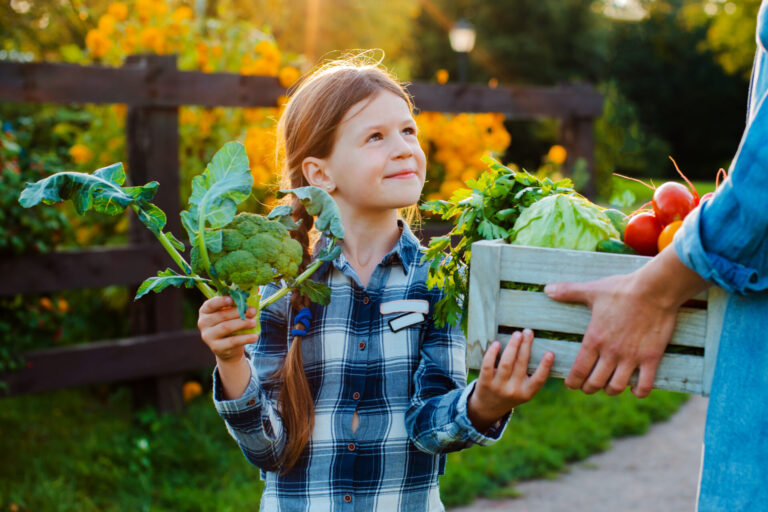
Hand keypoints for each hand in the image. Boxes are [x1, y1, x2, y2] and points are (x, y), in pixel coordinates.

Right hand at [197, 295, 258, 362]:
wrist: (228, 348)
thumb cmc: (230, 324)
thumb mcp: (232, 313)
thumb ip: (238, 302)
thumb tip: (257, 291)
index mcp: (205, 311)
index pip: (210, 304)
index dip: (221, 301)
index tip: (232, 299)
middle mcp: (203, 323)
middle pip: (221, 316)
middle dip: (238, 312)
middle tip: (253, 311)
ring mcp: (208, 336)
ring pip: (226, 327)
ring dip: (242, 324)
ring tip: (254, 322)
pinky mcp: (216, 347)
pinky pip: (232, 341)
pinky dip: (245, 338)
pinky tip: (255, 336)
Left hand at [467, 329, 553, 431]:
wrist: (488, 408)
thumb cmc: (510, 392)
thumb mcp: (523, 390)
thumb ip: (530, 375)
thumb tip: (535, 347)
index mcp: (526, 393)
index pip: (538, 379)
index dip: (545, 366)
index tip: (550, 352)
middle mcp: (513, 390)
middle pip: (521, 365)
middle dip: (526, 346)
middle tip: (529, 332)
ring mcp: (498, 387)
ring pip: (506, 363)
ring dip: (512, 346)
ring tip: (517, 334)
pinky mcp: (484, 383)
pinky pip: (488, 365)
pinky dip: (492, 353)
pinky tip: (497, 343)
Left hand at [544, 247, 708, 397]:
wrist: (655, 289)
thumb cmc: (622, 289)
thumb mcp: (592, 290)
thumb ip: (568, 292)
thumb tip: (547, 289)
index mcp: (594, 339)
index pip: (578, 371)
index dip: (573, 382)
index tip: (571, 384)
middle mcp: (611, 352)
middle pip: (594, 383)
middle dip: (588, 388)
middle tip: (588, 387)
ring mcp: (631, 357)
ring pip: (616, 387)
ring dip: (611, 391)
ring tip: (609, 387)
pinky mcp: (651, 358)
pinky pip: (644, 385)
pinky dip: (638, 392)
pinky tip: (634, 388)